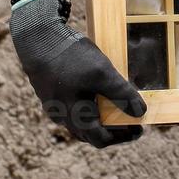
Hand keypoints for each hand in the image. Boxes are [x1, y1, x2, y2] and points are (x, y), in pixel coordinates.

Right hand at [10, 0, 146, 147]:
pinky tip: (97, 93)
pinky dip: (89, 107)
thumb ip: (121, 94)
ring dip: (100, 118)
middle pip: (89, 133)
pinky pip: (72, 107)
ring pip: (79, 121)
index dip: (122, 137)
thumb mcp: (102, 74)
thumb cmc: (70, 58)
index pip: (100, 140)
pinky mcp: (51, 92)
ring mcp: (54, 105)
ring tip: (117, 106)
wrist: (38, 38)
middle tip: (130, 118)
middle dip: (112, 130)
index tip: (139, 128)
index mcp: (74, 117)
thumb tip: (140, 113)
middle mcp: (62, 116)